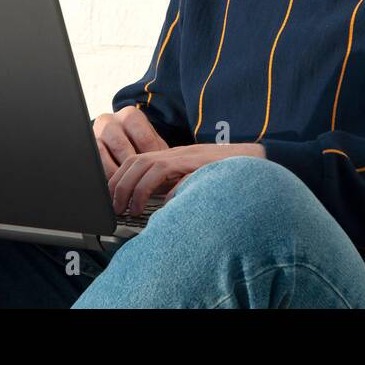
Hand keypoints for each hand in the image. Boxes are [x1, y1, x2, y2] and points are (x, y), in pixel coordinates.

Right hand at [91, 106, 169, 179]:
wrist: (118, 139)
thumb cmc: (139, 144)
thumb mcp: (152, 143)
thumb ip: (161, 154)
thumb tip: (171, 175)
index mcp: (131, 116)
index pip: (143, 139)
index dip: (153, 160)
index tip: (159, 175)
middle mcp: (110, 121)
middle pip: (122, 147)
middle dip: (134, 170)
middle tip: (144, 186)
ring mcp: (95, 134)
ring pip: (105, 157)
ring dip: (118, 175)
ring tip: (129, 189)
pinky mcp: (88, 147)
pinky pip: (95, 164)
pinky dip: (107, 177)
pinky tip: (117, 186)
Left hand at [109, 142, 265, 216]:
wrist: (253, 161)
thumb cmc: (223, 173)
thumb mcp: (191, 181)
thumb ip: (173, 188)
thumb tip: (156, 206)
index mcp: (170, 157)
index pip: (135, 161)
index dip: (118, 179)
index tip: (111, 200)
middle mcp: (175, 154)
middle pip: (136, 162)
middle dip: (120, 185)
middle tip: (116, 208)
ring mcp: (186, 157)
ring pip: (149, 166)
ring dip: (136, 189)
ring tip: (132, 211)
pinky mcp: (198, 163)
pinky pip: (174, 173)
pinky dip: (165, 190)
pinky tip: (163, 206)